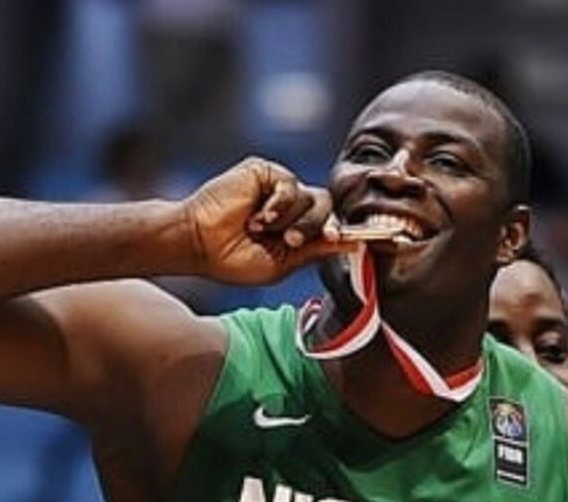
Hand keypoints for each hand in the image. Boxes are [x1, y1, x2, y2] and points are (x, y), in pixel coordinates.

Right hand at [183, 157, 351, 285]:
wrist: (199, 244)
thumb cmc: (231, 259)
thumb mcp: (281, 264)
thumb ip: (314, 252)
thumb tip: (351, 244)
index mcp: (296, 230)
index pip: (331, 225)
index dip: (346, 232)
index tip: (368, 241)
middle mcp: (291, 207)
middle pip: (328, 209)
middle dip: (314, 228)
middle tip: (289, 242)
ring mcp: (279, 188)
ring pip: (313, 198)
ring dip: (291, 220)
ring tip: (261, 230)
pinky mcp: (265, 172)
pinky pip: (291, 185)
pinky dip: (279, 204)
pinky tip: (259, 217)